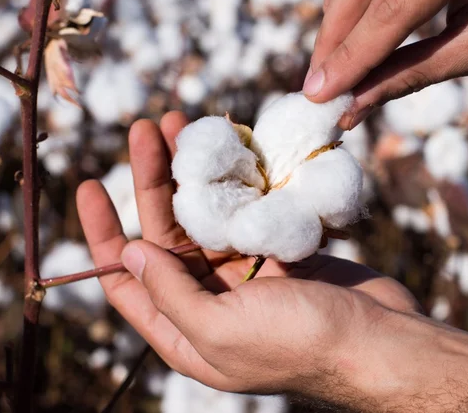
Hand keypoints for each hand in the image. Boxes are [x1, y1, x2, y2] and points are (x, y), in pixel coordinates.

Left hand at [76, 112, 419, 395]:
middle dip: (154, 180)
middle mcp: (209, 301)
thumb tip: (129, 252)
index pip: (127, 280)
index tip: (89, 185)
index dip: (103, 234)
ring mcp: (246, 274)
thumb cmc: (298, 343)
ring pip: (208, 214)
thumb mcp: (219, 329)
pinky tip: (230, 147)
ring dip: (194, 171)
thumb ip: (169, 293)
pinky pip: (248, 209)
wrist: (377, 339)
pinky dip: (237, 180)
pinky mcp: (279, 251)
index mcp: (185, 332)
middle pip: (168, 234)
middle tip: (148, 128)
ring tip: (180, 124)